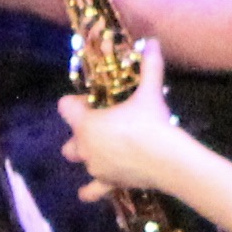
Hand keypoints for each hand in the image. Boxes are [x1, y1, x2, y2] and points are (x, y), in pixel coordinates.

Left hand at [57, 64, 193, 197]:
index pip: (64, 108)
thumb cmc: (151, 123)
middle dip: (81, 134)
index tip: (94, 101)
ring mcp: (94, 167)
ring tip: (105, 151)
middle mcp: (84, 147)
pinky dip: (91, 190)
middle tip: (103, 127)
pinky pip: (91, 191)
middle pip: (70, 140)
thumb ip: (149, 65)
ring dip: (88, 156)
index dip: (76, 103)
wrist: (167, 159)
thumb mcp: (150, 91)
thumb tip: (152, 41)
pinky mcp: (107, 183)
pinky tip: (89, 190)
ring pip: (80, 162)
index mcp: (86, 123)